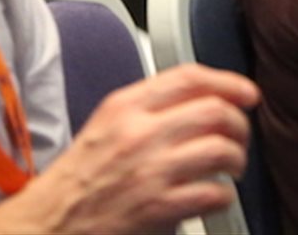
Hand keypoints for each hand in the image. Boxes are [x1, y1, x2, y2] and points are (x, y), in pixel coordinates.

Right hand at [0, 64, 259, 234]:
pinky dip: (224, 195)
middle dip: (239, 124)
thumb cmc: (81, 178)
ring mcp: (149, 170)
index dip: (228, 82)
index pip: (190, 77)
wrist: (50, 221)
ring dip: (237, 159)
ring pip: (220, 149)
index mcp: (126, 106)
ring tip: (232, 167)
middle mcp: (139, 132)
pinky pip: (213, 193)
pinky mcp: (157, 207)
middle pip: (215, 111)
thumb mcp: (108, 124)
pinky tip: (216, 196)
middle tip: (239, 137)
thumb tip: (203, 98)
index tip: (247, 93)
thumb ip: (149, 106)